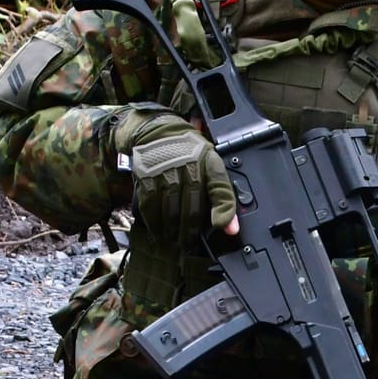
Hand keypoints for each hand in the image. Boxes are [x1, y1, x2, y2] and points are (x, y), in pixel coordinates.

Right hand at [113, 109, 237, 241]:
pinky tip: (158, 231)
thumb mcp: (212, 168)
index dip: (224, 210)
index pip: (220, 189)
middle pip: (191, 209)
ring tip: (173, 241)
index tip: (222, 228)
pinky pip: (150, 206)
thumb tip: (231, 229)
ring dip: (171, 231)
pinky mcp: (146, 177)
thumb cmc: (191, 156)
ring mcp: (164, 172)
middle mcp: (187, 167)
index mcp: (208, 164)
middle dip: (189, 232)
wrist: (161, 133)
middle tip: (188, 244)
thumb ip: (223, 198)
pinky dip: (154, 222)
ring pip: (170, 211)